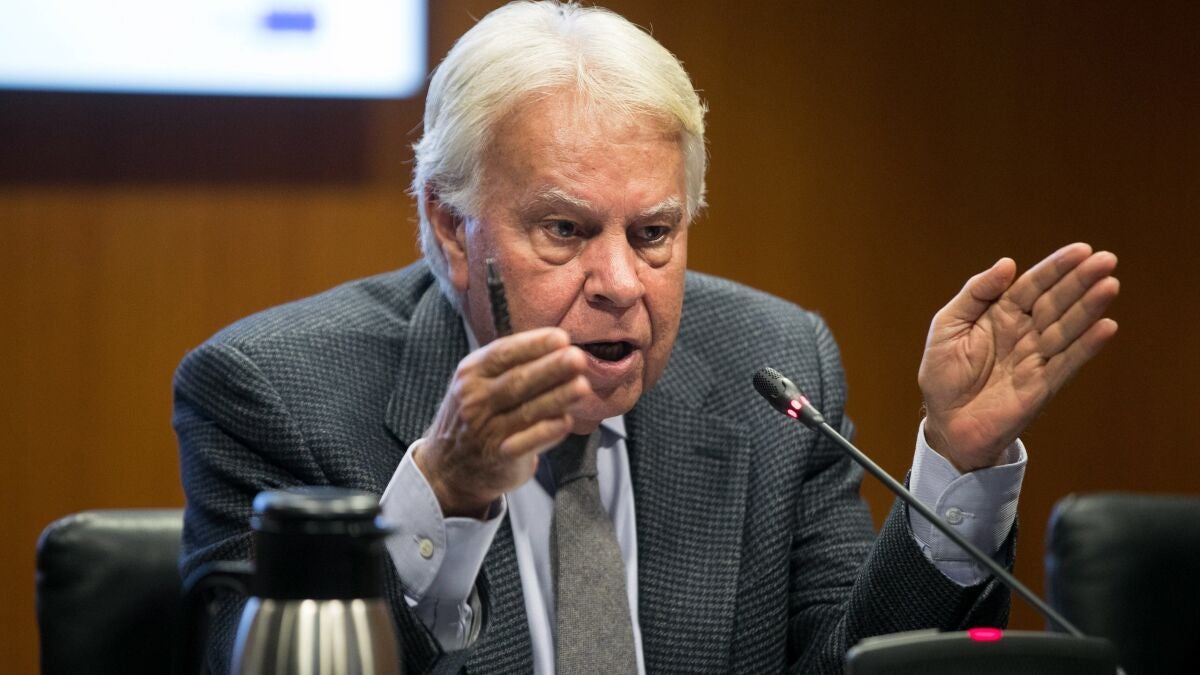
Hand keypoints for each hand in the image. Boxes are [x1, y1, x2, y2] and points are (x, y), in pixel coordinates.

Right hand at [412, 327, 590, 517]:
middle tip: (578, 358)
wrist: (447, 467)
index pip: (503, 353)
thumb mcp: (478, 382)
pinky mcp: (500, 456)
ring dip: (557, 398)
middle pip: (517, 380)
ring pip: (527, 411)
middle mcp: (475, 401)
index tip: (561, 338)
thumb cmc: (474, 415)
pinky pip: (528, 441)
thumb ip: (509, 365)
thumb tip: (558, 346)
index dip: (533, 345)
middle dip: (551, 368)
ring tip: (582, 386)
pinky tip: (566, 421)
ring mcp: (486, 430)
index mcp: (471, 374)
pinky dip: (548, 431)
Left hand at [918, 243, 1118, 471]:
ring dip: (1089, 307)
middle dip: (1081, 281)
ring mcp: (1035, 358)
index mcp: (1001, 314)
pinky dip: (1087, 346)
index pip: (1033, 285)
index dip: (1056, 268)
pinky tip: (1106, 327)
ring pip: (1067, 327)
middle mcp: (1023, 332)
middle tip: (1107, 260)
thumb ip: (976, 293)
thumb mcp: (948, 325)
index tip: (1081, 250)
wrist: (945, 423)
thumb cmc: (943, 374)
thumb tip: (1007, 263)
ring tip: (1110, 285)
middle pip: (1056, 301)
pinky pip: (1068, 362)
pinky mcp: (1043, 384)